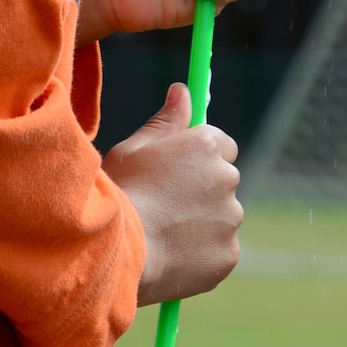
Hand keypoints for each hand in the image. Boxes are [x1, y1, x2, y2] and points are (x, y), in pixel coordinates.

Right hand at [103, 83, 242, 304]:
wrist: (116, 253)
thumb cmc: (119, 195)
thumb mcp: (133, 150)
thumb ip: (165, 121)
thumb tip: (183, 90)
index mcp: (206, 146)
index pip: (221, 145)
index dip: (199, 159)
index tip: (179, 173)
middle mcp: (226, 177)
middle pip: (223, 180)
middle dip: (202, 191)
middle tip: (166, 206)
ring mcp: (230, 218)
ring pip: (223, 217)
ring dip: (203, 223)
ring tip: (163, 234)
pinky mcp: (229, 253)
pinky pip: (220, 250)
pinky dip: (203, 254)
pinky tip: (173, 256)